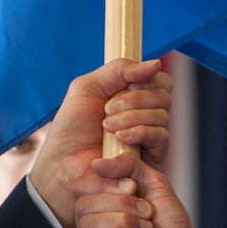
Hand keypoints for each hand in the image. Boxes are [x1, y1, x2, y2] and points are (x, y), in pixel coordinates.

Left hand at [27, 60, 172, 227]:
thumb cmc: (71, 128)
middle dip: (135, 98)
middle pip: (163, 95)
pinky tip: (120, 138)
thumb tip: (156, 64)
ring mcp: (150, 137)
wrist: (63, 164)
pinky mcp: (152, 158)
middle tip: (108, 109)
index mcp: (132, 96)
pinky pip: (161, 136)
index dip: (147, 79)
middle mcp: (145, 115)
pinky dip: (140, 132)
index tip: (125, 85)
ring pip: (162, 115)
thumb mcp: (87, 88)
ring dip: (133, 117)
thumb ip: (118, 70)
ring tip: (107, 127)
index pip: (159, 81)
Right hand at [72, 156, 201, 227]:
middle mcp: (90, 221)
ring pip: (86, 225)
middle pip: (83, 204)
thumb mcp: (154, 183)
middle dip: (120, 204)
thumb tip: (97, 163)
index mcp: (100, 200)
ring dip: (122, 222)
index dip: (106, 182)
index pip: (82, 184)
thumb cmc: (168, 223)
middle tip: (147, 211)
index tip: (133, 187)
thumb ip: (130, 165)